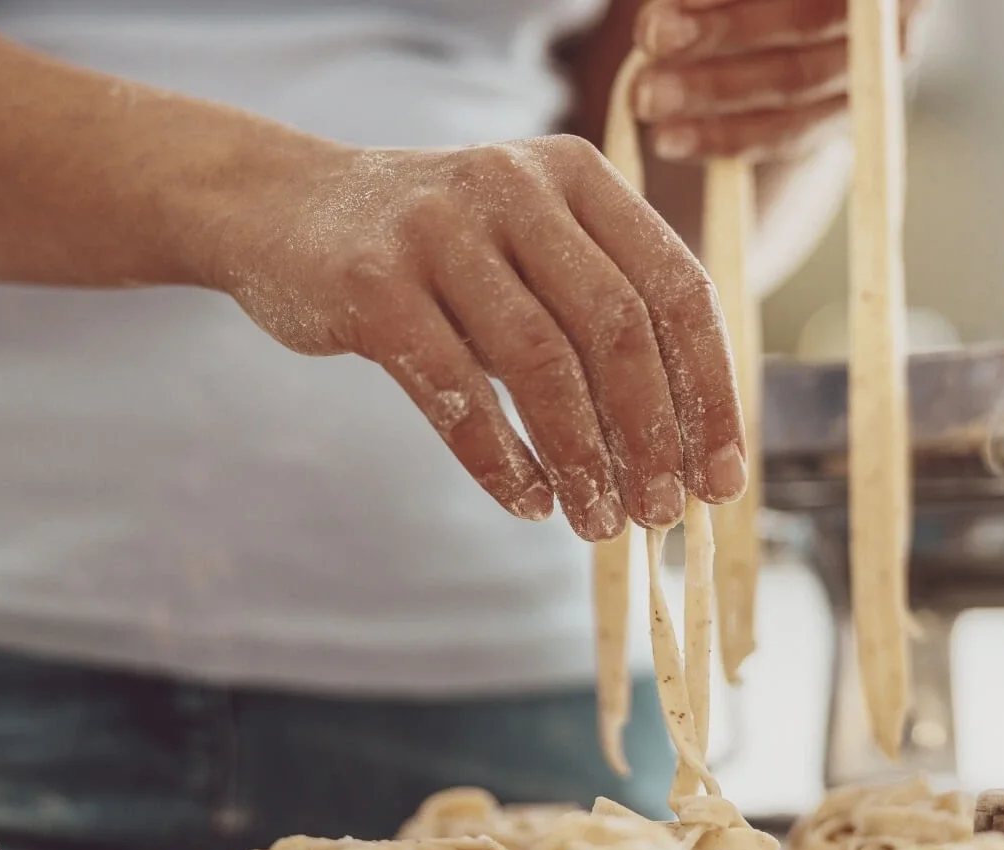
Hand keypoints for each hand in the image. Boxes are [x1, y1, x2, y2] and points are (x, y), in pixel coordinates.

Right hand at [213, 137, 747, 539]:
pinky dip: (501, 461)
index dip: (710, 392)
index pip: (677, 288)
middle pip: (617, 328)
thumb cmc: (435, 250)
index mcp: (576, 174)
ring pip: (540, 362)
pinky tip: (530, 503)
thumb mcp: (528, 246)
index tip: (722, 476)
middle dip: (651, 436)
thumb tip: (687, 447)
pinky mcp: (372, 284)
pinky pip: (456, 391)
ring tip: (598, 521)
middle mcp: (514, 186)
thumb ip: (600, 314)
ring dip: (582, 458)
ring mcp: (439, 229)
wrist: (281, 208)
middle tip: (661, 512)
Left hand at [631, 0, 927, 161]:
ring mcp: (871, 69)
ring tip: (645, 96)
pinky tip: (670, 139)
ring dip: (713, 90)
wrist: (774, 27)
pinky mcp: (841, 121)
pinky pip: (786, 133)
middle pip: (806, 19)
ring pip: (794, 83)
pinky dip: (724, 137)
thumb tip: (670, 1)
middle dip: (723, 32)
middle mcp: (891, 13)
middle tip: (653, 37)